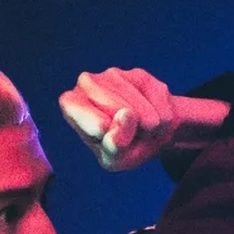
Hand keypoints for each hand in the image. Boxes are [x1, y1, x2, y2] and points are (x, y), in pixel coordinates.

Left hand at [58, 68, 181, 171]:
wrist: (153, 134)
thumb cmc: (124, 147)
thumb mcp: (114, 159)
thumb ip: (114, 145)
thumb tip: (127, 115)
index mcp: (71, 105)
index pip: (73, 106)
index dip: (93, 123)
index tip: (105, 132)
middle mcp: (87, 83)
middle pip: (111, 109)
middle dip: (127, 131)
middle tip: (127, 136)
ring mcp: (114, 75)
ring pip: (137, 110)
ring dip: (147, 128)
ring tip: (141, 128)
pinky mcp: (140, 75)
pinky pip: (157, 104)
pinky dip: (162, 120)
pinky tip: (153, 117)